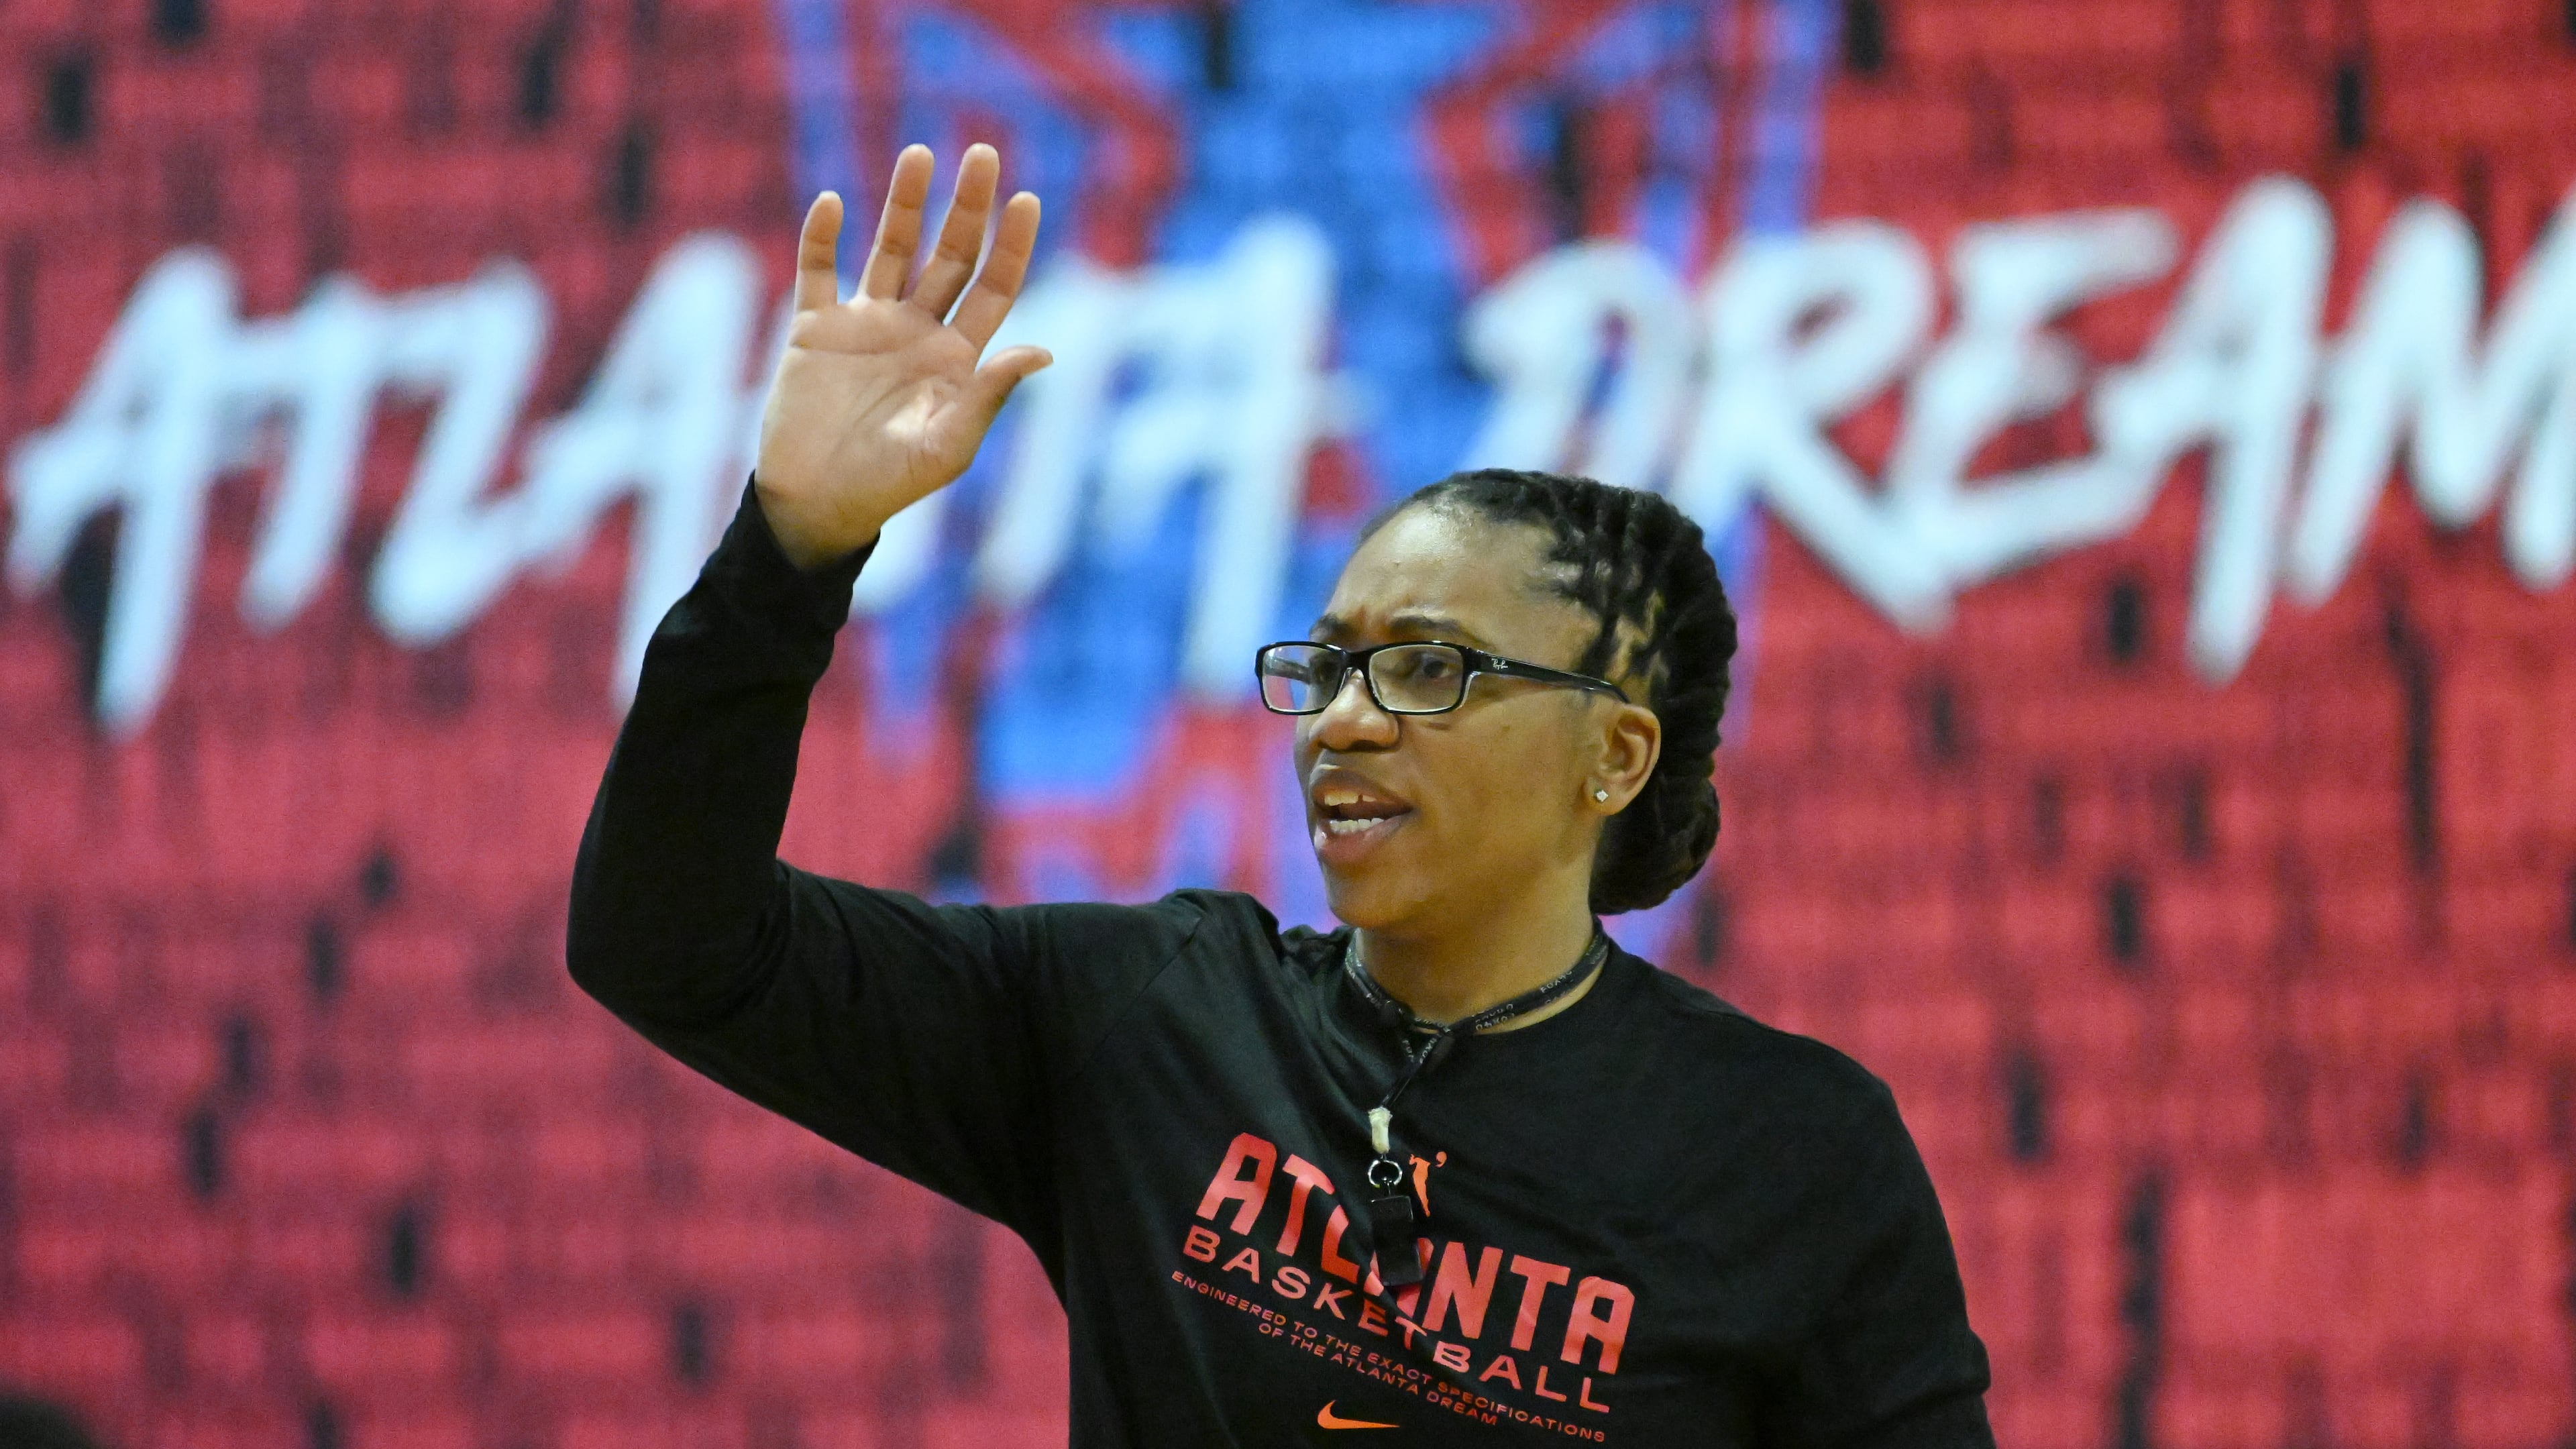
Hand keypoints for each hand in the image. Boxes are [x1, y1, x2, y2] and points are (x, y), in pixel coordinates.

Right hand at [753, 142, 1051, 568]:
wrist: (815, 504)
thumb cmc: (889, 486)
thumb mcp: (948, 446)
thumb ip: (989, 395)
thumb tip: (1043, 350)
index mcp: (957, 357)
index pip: (994, 288)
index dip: (1012, 245)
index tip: (1028, 199)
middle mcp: (917, 331)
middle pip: (950, 255)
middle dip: (966, 206)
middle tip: (982, 152)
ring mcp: (866, 325)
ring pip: (891, 249)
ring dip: (905, 203)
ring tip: (921, 154)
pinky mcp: (816, 329)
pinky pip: (819, 271)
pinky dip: (824, 237)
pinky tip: (836, 202)